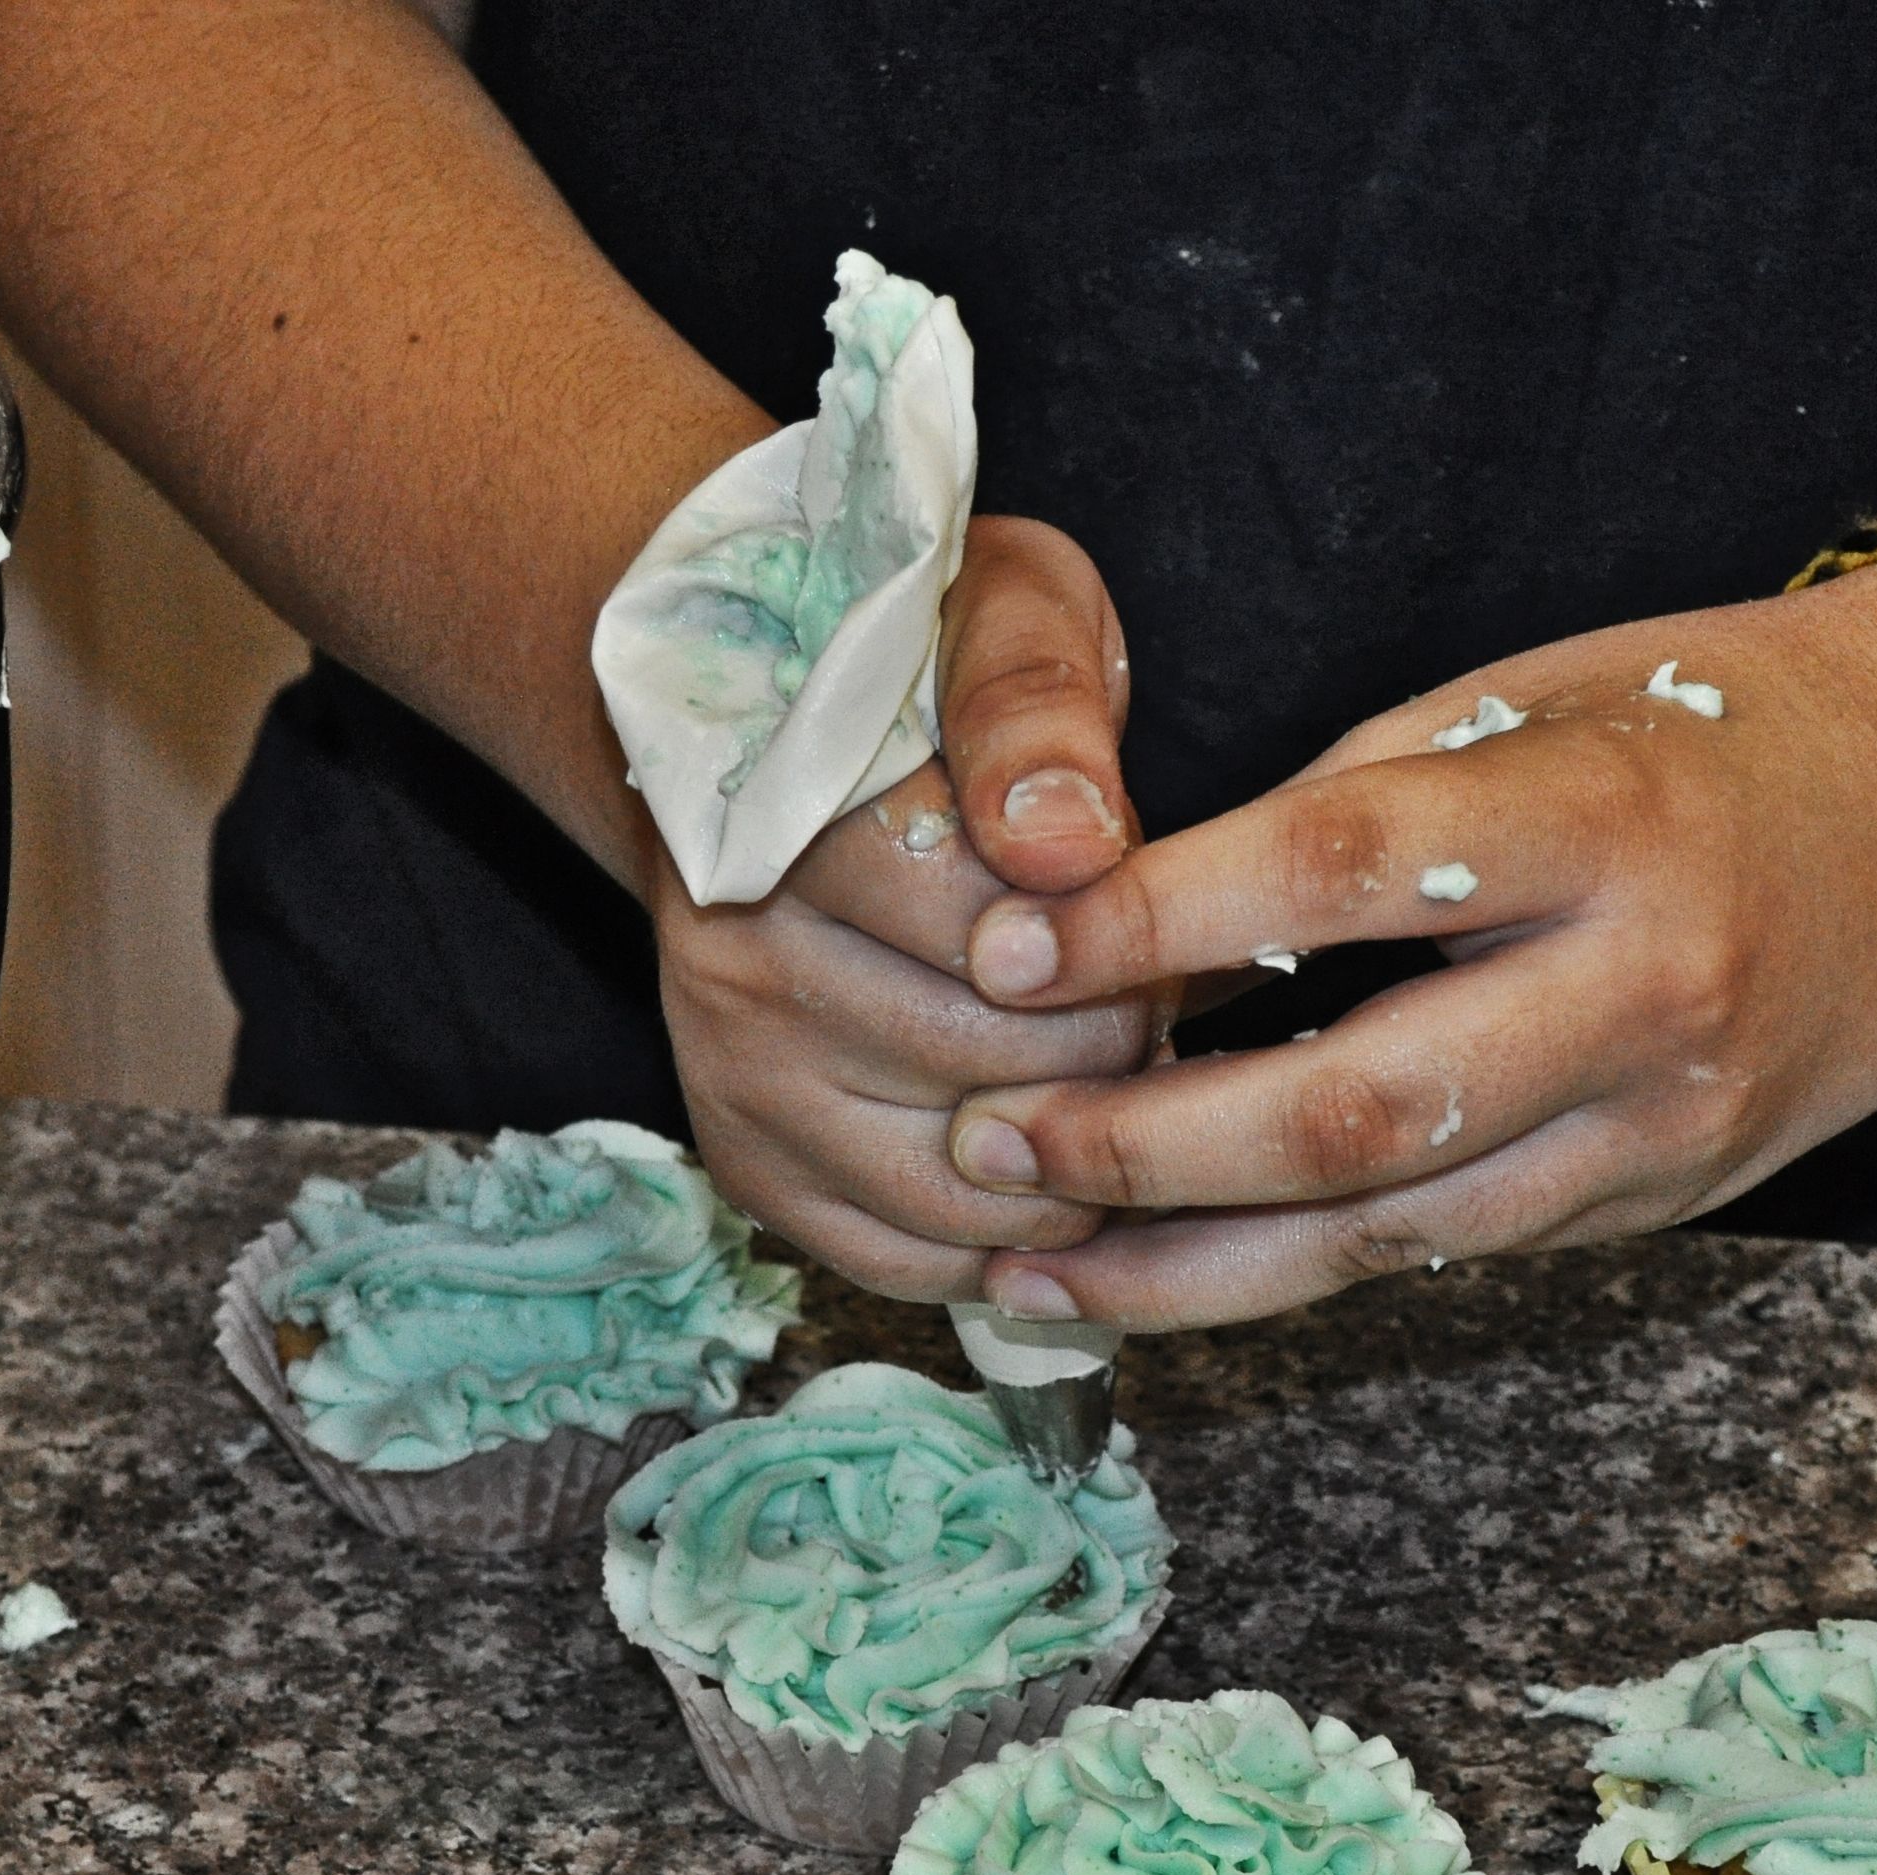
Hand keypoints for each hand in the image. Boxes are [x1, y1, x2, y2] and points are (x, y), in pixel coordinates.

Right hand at [652, 515, 1160, 1300]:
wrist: (775, 727)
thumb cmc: (931, 671)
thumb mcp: (1007, 613)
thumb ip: (1037, 706)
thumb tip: (1064, 846)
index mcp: (790, 817)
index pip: (992, 932)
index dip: (1111, 936)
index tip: (1133, 895)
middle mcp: (735, 957)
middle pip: (994, 1064)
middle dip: (1114, 1040)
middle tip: (1141, 987)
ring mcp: (734, 1074)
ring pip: (963, 1188)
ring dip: (1076, 1150)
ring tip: (1102, 1064)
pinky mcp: (749, 1165)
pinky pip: (910, 1259)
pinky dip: (1009, 1234)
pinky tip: (1049, 1158)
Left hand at [935, 562, 1876, 1328]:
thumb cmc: (1730, 725)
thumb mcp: (1546, 698)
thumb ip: (1355, 806)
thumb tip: (1133, 911)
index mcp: (1610, 824)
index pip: (1342, 876)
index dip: (1157, 919)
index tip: (1009, 941)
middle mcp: (1644, 999)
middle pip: (1355, 1113)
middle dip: (1145, 1148)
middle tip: (987, 1141)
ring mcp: (1660, 1133)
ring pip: (1386, 1236)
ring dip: (1186, 1264)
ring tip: (1022, 1255)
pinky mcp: (1653, 1212)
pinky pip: (1443, 1256)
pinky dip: (1292, 1274)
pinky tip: (1161, 1276)